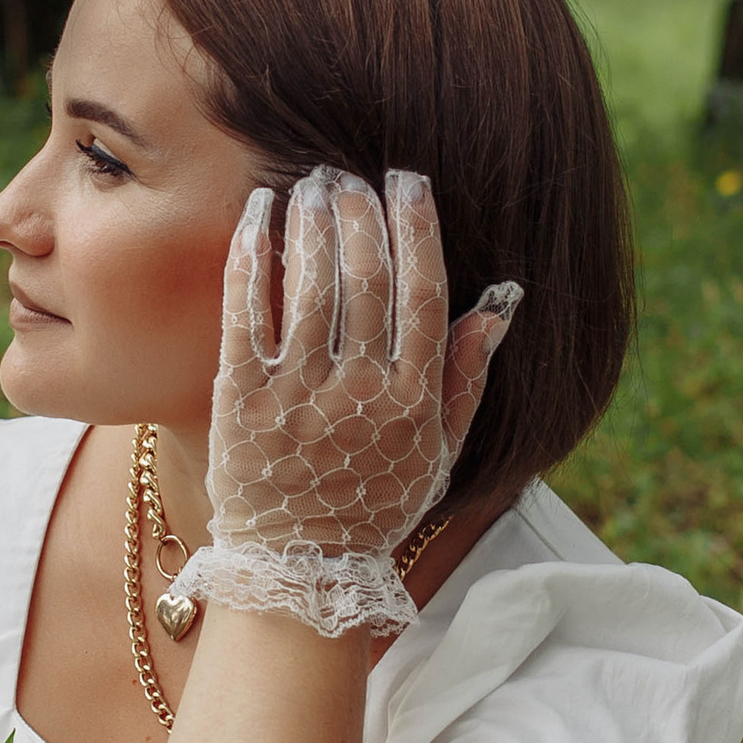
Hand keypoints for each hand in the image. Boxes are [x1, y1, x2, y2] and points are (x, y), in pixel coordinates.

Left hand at [185, 168, 519, 633]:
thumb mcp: (440, 450)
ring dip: (311, 221)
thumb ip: (468, 376)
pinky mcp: (240, 399)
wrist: (298, 569)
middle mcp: (359, 393)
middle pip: (366, 279)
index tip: (408, 181)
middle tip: (351, 173)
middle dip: (360, 212)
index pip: (424, 293)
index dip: (417, 228)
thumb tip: (502, 299)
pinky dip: (252, 255)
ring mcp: (297, 395)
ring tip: (310, 181)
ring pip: (309, 286)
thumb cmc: (373, 504)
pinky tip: (257, 213)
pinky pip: (246, 313)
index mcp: (413, 401)